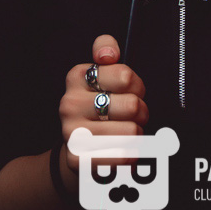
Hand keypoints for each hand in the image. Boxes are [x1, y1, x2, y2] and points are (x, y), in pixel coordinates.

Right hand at [59, 34, 147, 171]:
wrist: (78, 146)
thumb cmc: (99, 105)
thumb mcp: (102, 73)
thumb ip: (105, 49)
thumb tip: (108, 54)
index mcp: (77, 77)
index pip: (126, 76)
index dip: (137, 85)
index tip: (130, 90)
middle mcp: (70, 104)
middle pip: (132, 105)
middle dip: (140, 112)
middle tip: (132, 116)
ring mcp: (72, 132)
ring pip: (131, 132)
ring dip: (136, 135)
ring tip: (125, 133)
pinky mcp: (78, 160)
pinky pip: (123, 156)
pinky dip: (131, 155)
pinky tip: (122, 151)